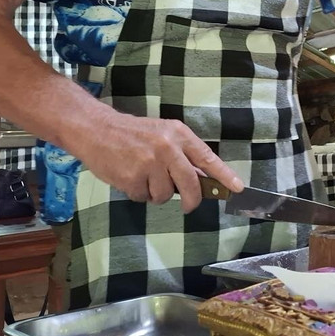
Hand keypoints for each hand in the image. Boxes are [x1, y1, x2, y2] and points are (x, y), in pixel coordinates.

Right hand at [75, 110, 243, 211]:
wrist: (97, 129)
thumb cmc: (132, 134)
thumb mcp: (162, 134)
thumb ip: (181, 154)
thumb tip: (201, 179)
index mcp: (178, 134)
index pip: (207, 157)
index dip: (224, 175)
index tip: (237, 188)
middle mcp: (167, 148)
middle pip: (190, 184)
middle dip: (192, 200)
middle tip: (189, 206)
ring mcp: (150, 164)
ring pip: (165, 195)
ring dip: (156, 193)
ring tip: (143, 176)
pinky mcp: (133, 178)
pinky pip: (144, 198)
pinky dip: (138, 194)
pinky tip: (129, 178)